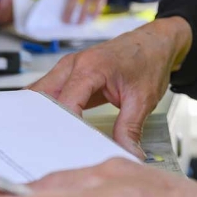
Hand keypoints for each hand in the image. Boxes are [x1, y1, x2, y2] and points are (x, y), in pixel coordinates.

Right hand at [29, 17, 191, 156]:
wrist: (155, 42)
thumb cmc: (149, 60)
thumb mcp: (143, 99)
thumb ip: (130, 129)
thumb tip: (126, 154)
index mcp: (91, 67)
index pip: (66, 102)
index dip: (64, 128)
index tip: (68, 148)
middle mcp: (74, 64)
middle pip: (43, 96)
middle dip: (42, 122)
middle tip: (48, 146)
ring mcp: (70, 68)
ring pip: (41, 93)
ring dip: (42, 114)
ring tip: (46, 139)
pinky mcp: (71, 74)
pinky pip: (50, 92)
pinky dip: (48, 108)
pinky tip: (51, 125)